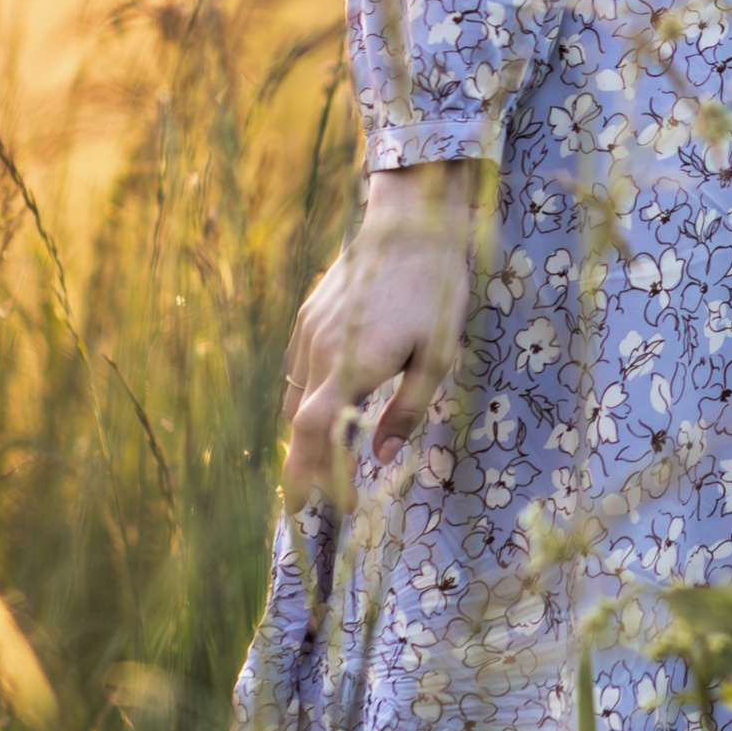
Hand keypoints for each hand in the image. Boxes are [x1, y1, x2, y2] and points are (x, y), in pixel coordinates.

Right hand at [279, 165, 472, 511]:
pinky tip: (330, 405)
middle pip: (298, 423)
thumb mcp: (435, 356)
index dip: (314, 473)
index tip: (325, 507)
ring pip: (296, 396)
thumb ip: (406, 409)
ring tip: (325, 461)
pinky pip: (300, 369)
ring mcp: (309, 330)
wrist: (411, 223)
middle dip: (302, 467)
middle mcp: (319, 350)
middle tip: (307, 505)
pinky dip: (308, 396)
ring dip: (306, 432)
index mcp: (352, 364)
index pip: (314, 432)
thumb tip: (380, 456)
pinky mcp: (308, 314)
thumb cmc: (434, 292)